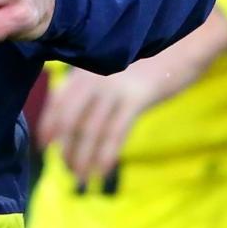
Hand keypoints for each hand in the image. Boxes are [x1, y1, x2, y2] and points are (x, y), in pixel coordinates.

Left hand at [35, 64, 162, 185]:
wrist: (182, 48)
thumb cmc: (148, 62)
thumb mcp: (113, 69)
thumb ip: (92, 87)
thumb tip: (74, 123)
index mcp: (85, 70)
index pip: (57, 101)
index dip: (48, 126)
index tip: (44, 147)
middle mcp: (94, 77)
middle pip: (69, 119)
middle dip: (66, 148)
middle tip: (68, 170)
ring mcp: (113, 87)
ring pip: (90, 130)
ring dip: (83, 158)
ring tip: (81, 179)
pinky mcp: (135, 98)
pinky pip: (115, 132)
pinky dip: (105, 155)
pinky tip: (102, 171)